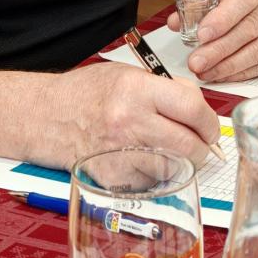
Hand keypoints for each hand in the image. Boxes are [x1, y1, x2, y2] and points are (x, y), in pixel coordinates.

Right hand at [24, 63, 219, 171]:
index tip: (209, 127)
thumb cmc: (88, 93)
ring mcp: (121, 154)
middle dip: (201, 147)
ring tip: (168, 150)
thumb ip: (167, 88)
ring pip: (175, 168)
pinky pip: (152, 183)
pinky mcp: (114, 179)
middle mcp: (130, 122)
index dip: (209, 121)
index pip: (192, 109)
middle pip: (189, 145)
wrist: (48, 117)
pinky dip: (155, 175)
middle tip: (199, 144)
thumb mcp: (128, 74)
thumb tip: (200, 109)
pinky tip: (144, 160)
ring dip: (180, 163)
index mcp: (137, 90)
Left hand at [166, 0, 257, 82]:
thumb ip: (197, 1)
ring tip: (205, 72)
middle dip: (219, 50)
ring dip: (229, 66)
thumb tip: (174, 23)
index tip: (201, 35)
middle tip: (196, 62)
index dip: (221, 20)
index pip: (241, 2)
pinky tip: (223, 75)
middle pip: (248, 31)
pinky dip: (242, 72)